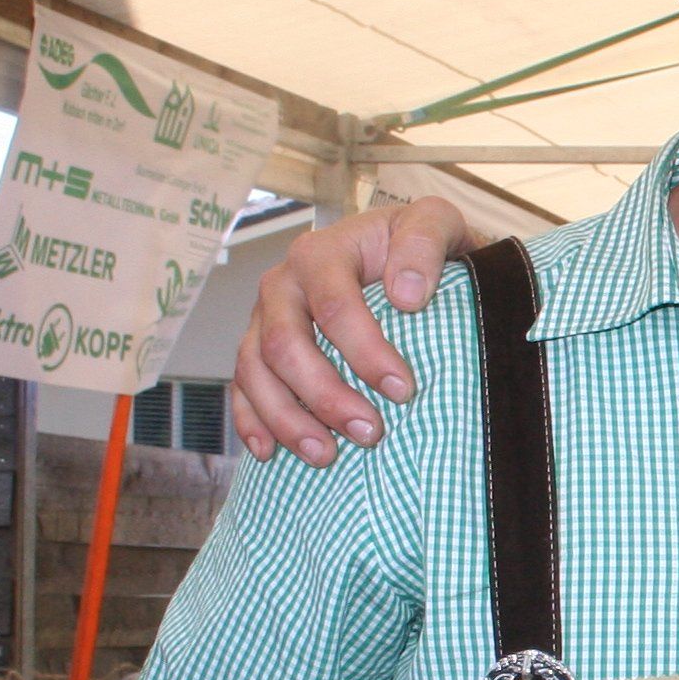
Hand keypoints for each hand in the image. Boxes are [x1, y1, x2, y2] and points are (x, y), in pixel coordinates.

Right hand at [231, 195, 472, 465]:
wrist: (404, 256)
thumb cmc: (419, 246)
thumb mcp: (436, 223)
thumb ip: (425, 244)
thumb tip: (406, 295)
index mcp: (322, 253)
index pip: (333, 305)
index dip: (365, 351)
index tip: (403, 389)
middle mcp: (283, 284)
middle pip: (285, 345)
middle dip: (324, 395)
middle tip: (369, 433)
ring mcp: (264, 317)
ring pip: (255, 371)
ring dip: (286, 419)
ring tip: (326, 456)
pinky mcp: (258, 348)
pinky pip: (242, 386)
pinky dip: (251, 421)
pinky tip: (270, 453)